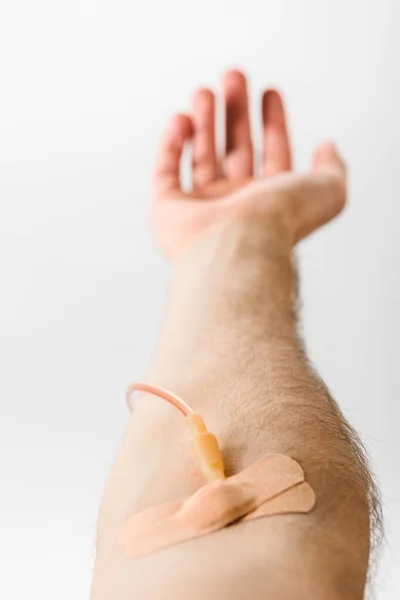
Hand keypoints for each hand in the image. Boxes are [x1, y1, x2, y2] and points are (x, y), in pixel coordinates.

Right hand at [152, 70, 345, 259]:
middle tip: (233, 77)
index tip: (270, 91)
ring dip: (204, 121)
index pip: (273, 154)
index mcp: (270, 200)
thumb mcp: (327, 191)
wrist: (238, 245)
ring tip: (205, 91)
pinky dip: (170, 144)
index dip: (273, 121)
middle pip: (235, 149)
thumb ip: (333, 168)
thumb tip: (327, 146)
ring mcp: (201, 208)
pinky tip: (181, 118)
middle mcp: (236, 204)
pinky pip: (166, 172)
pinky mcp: (169, 211)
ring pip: (201, 156)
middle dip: (235, 111)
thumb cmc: (280, 220)